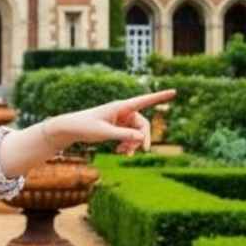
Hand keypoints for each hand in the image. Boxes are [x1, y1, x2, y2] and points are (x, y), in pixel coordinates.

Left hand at [42, 89, 174, 155]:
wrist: (71, 129)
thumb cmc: (86, 126)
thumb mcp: (104, 132)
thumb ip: (123, 135)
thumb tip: (141, 138)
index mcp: (121, 106)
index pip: (144, 100)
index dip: (160, 97)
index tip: (174, 92)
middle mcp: (123, 111)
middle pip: (142, 124)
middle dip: (143, 138)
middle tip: (143, 151)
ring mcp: (121, 120)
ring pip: (136, 133)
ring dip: (133, 144)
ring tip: (122, 153)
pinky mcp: (118, 127)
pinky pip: (129, 137)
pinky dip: (127, 145)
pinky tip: (121, 152)